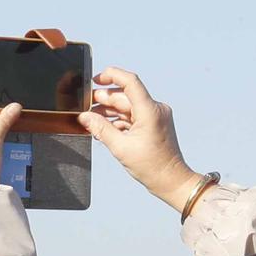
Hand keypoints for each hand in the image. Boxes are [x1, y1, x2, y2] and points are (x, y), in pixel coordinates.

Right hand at [77, 67, 198, 210]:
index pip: (130, 82)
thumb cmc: (151, 166)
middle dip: (104, 98)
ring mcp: (155, 116)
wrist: (170, 179)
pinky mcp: (153, 124)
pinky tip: (103, 127)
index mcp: (150, 111)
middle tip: (85, 105)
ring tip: (91, 118)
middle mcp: (155, 109)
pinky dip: (117, 120)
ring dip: (109, 111)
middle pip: (125, 96)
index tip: (96, 79)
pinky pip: (132, 116)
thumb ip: (101, 129)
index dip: (112, 76)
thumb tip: (84, 117)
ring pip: (127, 106)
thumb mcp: (120, 148)